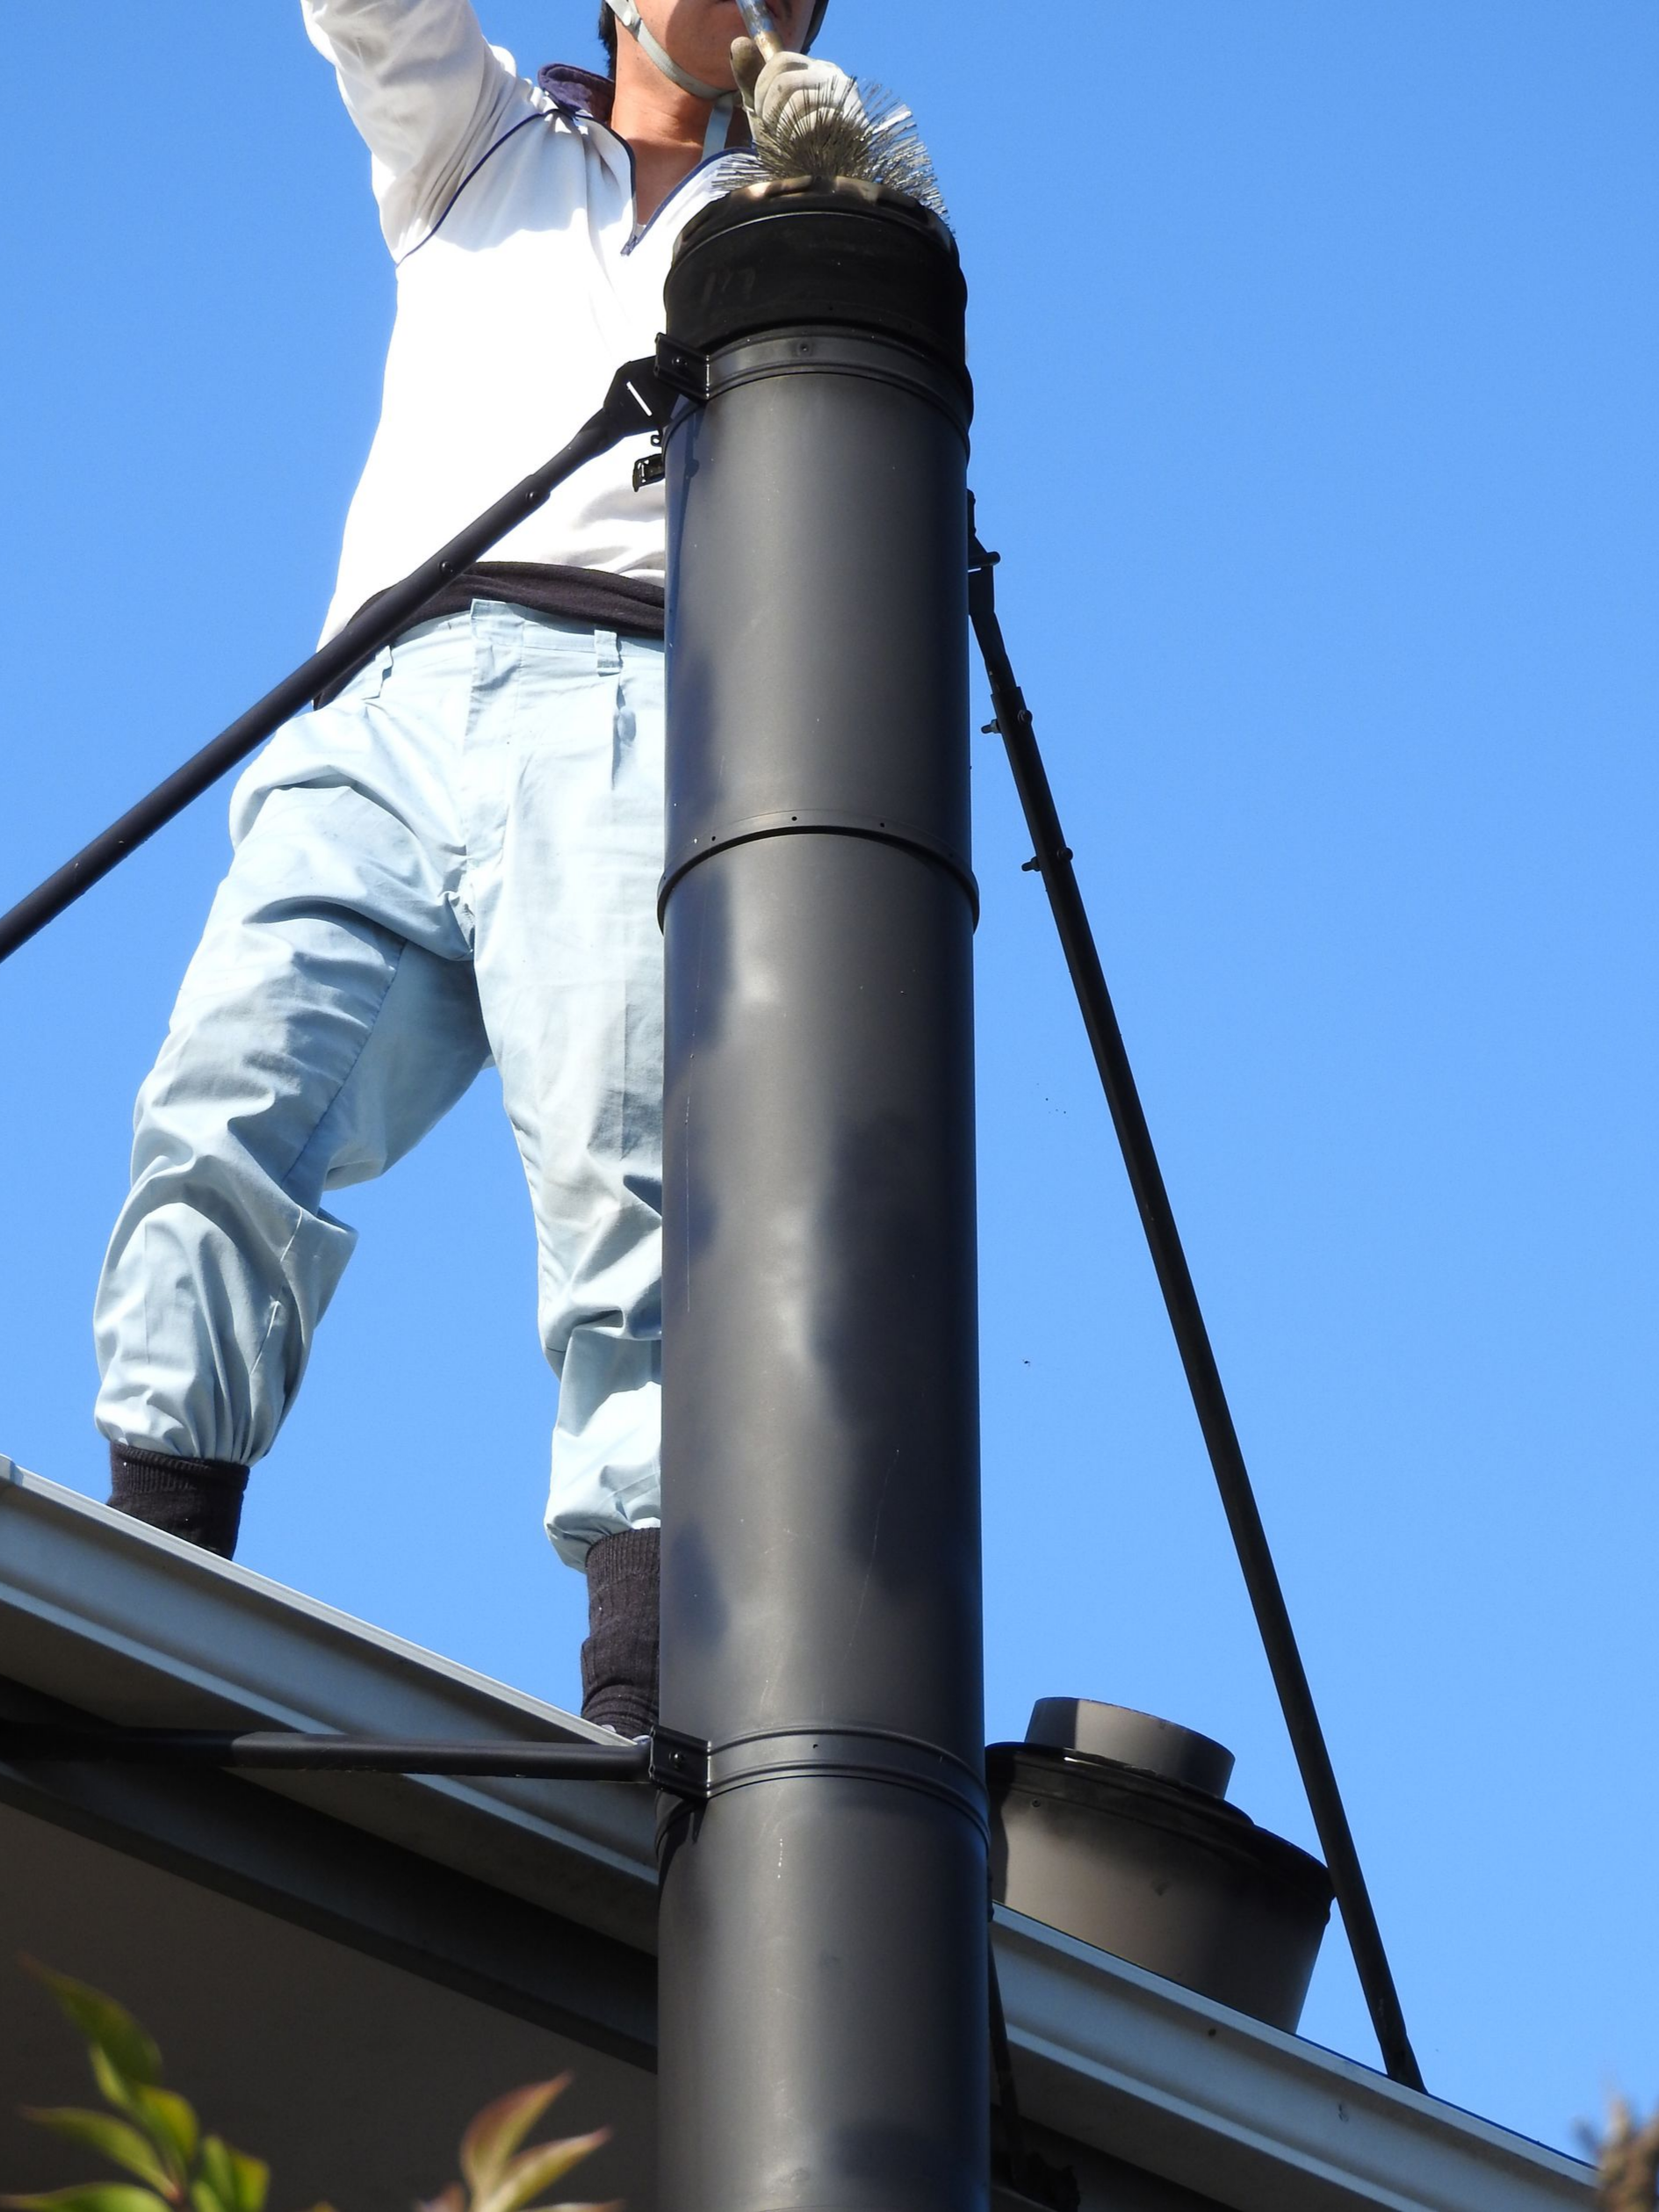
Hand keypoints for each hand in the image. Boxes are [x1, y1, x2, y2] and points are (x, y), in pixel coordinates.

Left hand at [731, 36, 862, 143]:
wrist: (817, 189)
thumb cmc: (793, 152)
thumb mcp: (766, 113)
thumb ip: (751, 80)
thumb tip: (738, 43)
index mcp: (815, 71)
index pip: (781, 61)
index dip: (761, 87)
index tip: (761, 114)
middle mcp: (833, 78)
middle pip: (784, 80)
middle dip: (769, 111)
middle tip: (776, 134)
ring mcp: (846, 99)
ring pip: (797, 99)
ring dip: (782, 128)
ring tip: (789, 145)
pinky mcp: (853, 124)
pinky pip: (812, 121)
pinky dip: (798, 140)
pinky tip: (803, 151)